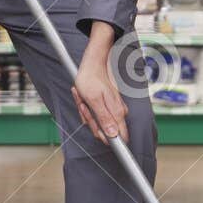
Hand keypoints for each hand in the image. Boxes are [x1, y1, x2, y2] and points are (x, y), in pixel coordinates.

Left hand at [73, 25, 127, 145]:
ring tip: (83, 99)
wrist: (93, 64)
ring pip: (98, 122)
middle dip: (90, 120)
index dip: (106, 138)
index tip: (96, 130)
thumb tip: (113, 135)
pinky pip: (96, 114)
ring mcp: (114, 109)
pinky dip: (87, 108)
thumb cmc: (91, 79)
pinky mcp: (109, 106)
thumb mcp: (94, 101)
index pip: (118, 138)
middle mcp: (118, 113)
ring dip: (87, 113)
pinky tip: (84, 99)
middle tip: (84, 106)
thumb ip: (104, 119)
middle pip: (104, 131)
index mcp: (116, 113)